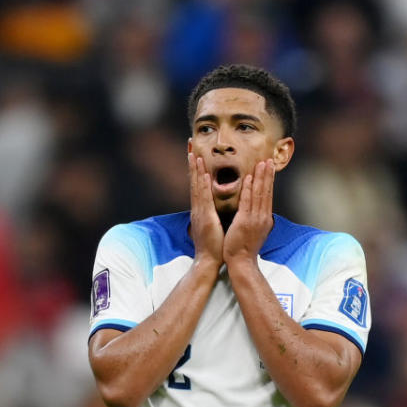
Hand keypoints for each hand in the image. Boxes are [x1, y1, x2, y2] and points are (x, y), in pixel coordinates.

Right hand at [188, 153, 223, 267]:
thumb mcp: (214, 226)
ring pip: (196, 185)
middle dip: (192, 163)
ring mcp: (199, 211)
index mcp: (201, 209)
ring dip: (195, 169)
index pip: (198, 185)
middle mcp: (198, 208)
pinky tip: (203, 172)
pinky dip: (202, 183)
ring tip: (194, 153)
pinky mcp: (205, 216)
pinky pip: (203, 196)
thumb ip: (213, 215)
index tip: (195, 154)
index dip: (196, 169)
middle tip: (190, 145)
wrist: (209, 261)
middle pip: (194, 181)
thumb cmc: (214, 245)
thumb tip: (216, 208)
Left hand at [223, 160, 273, 266]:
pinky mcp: (245, 222)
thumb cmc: (244, 248)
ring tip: (262, 163)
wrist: (241, 263)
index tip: (269, 167)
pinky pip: (248, 202)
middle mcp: (262, 217)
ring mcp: (254, 219)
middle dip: (268, 175)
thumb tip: (259, 213)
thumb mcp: (254, 232)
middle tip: (269, 159)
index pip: (267, 196)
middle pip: (267, 192)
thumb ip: (256, 220)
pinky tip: (250, 178)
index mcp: (264, 219)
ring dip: (261, 177)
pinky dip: (249, 189)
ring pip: (259, 194)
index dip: (269, 181)